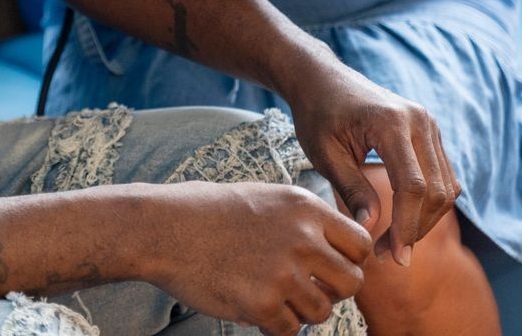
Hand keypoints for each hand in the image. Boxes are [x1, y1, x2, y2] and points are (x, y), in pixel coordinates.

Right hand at [146, 181, 370, 335]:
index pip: (360, 244)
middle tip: (303, 288)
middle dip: (331, 291)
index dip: (348, 260)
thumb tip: (339, 251)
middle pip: (352, 282)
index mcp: (304, 208)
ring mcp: (283, 273)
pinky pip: (290, 330)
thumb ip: (303, 222)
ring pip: (322, 311)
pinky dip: (274, 326)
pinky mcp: (262, 304)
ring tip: (271, 296)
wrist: (161, 228)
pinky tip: (252, 307)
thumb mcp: (264, 198)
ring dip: (300, 311)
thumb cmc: (207, 212)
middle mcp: (302, 239)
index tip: (327, 267)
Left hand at [281, 54, 460, 264]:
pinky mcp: (430, 132)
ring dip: (425, 220)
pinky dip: (428, 202)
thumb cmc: (317, 113)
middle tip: (388, 254)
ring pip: (446, 187)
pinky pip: (442, 176)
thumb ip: (351, 190)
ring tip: (393, 242)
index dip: (407, 226)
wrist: (320, 78)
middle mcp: (420, 121)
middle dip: (416, 229)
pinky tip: (403, 220)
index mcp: (391, 123)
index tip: (394, 256)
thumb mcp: (324, 154)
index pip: (413, 186)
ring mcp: (429, 124)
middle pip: (436, 190)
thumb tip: (371, 229)